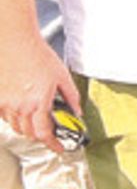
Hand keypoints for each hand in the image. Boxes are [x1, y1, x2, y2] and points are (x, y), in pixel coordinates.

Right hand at [0, 35, 79, 152]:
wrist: (15, 41)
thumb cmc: (37, 55)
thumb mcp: (62, 76)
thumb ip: (71, 97)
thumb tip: (77, 111)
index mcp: (38, 103)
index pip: (45, 134)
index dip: (53, 144)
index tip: (59, 148)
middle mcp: (20, 106)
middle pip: (29, 133)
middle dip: (41, 137)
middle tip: (50, 133)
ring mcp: (5, 102)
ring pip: (15, 126)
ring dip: (27, 127)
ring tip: (36, 119)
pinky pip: (3, 116)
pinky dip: (12, 117)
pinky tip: (20, 109)